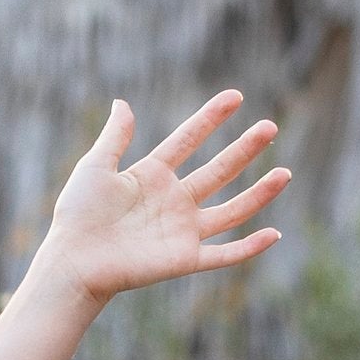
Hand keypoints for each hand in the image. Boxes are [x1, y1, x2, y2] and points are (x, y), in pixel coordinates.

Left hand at [40, 91, 287, 306]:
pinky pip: (224, 254)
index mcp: (153, 175)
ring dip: (258, 194)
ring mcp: (182, 230)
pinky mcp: (184, 259)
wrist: (74, 263)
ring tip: (285, 173)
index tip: (235, 97)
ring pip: (231, 210)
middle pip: (218, 171)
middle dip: (245, 149)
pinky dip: (249, 248)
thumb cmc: (77, 217)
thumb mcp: (95, 167)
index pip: (188, 140)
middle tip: (270, 127)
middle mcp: (173, 201)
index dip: (211, 118)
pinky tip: (274, 233)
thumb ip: (114, 137)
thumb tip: (122, 103)